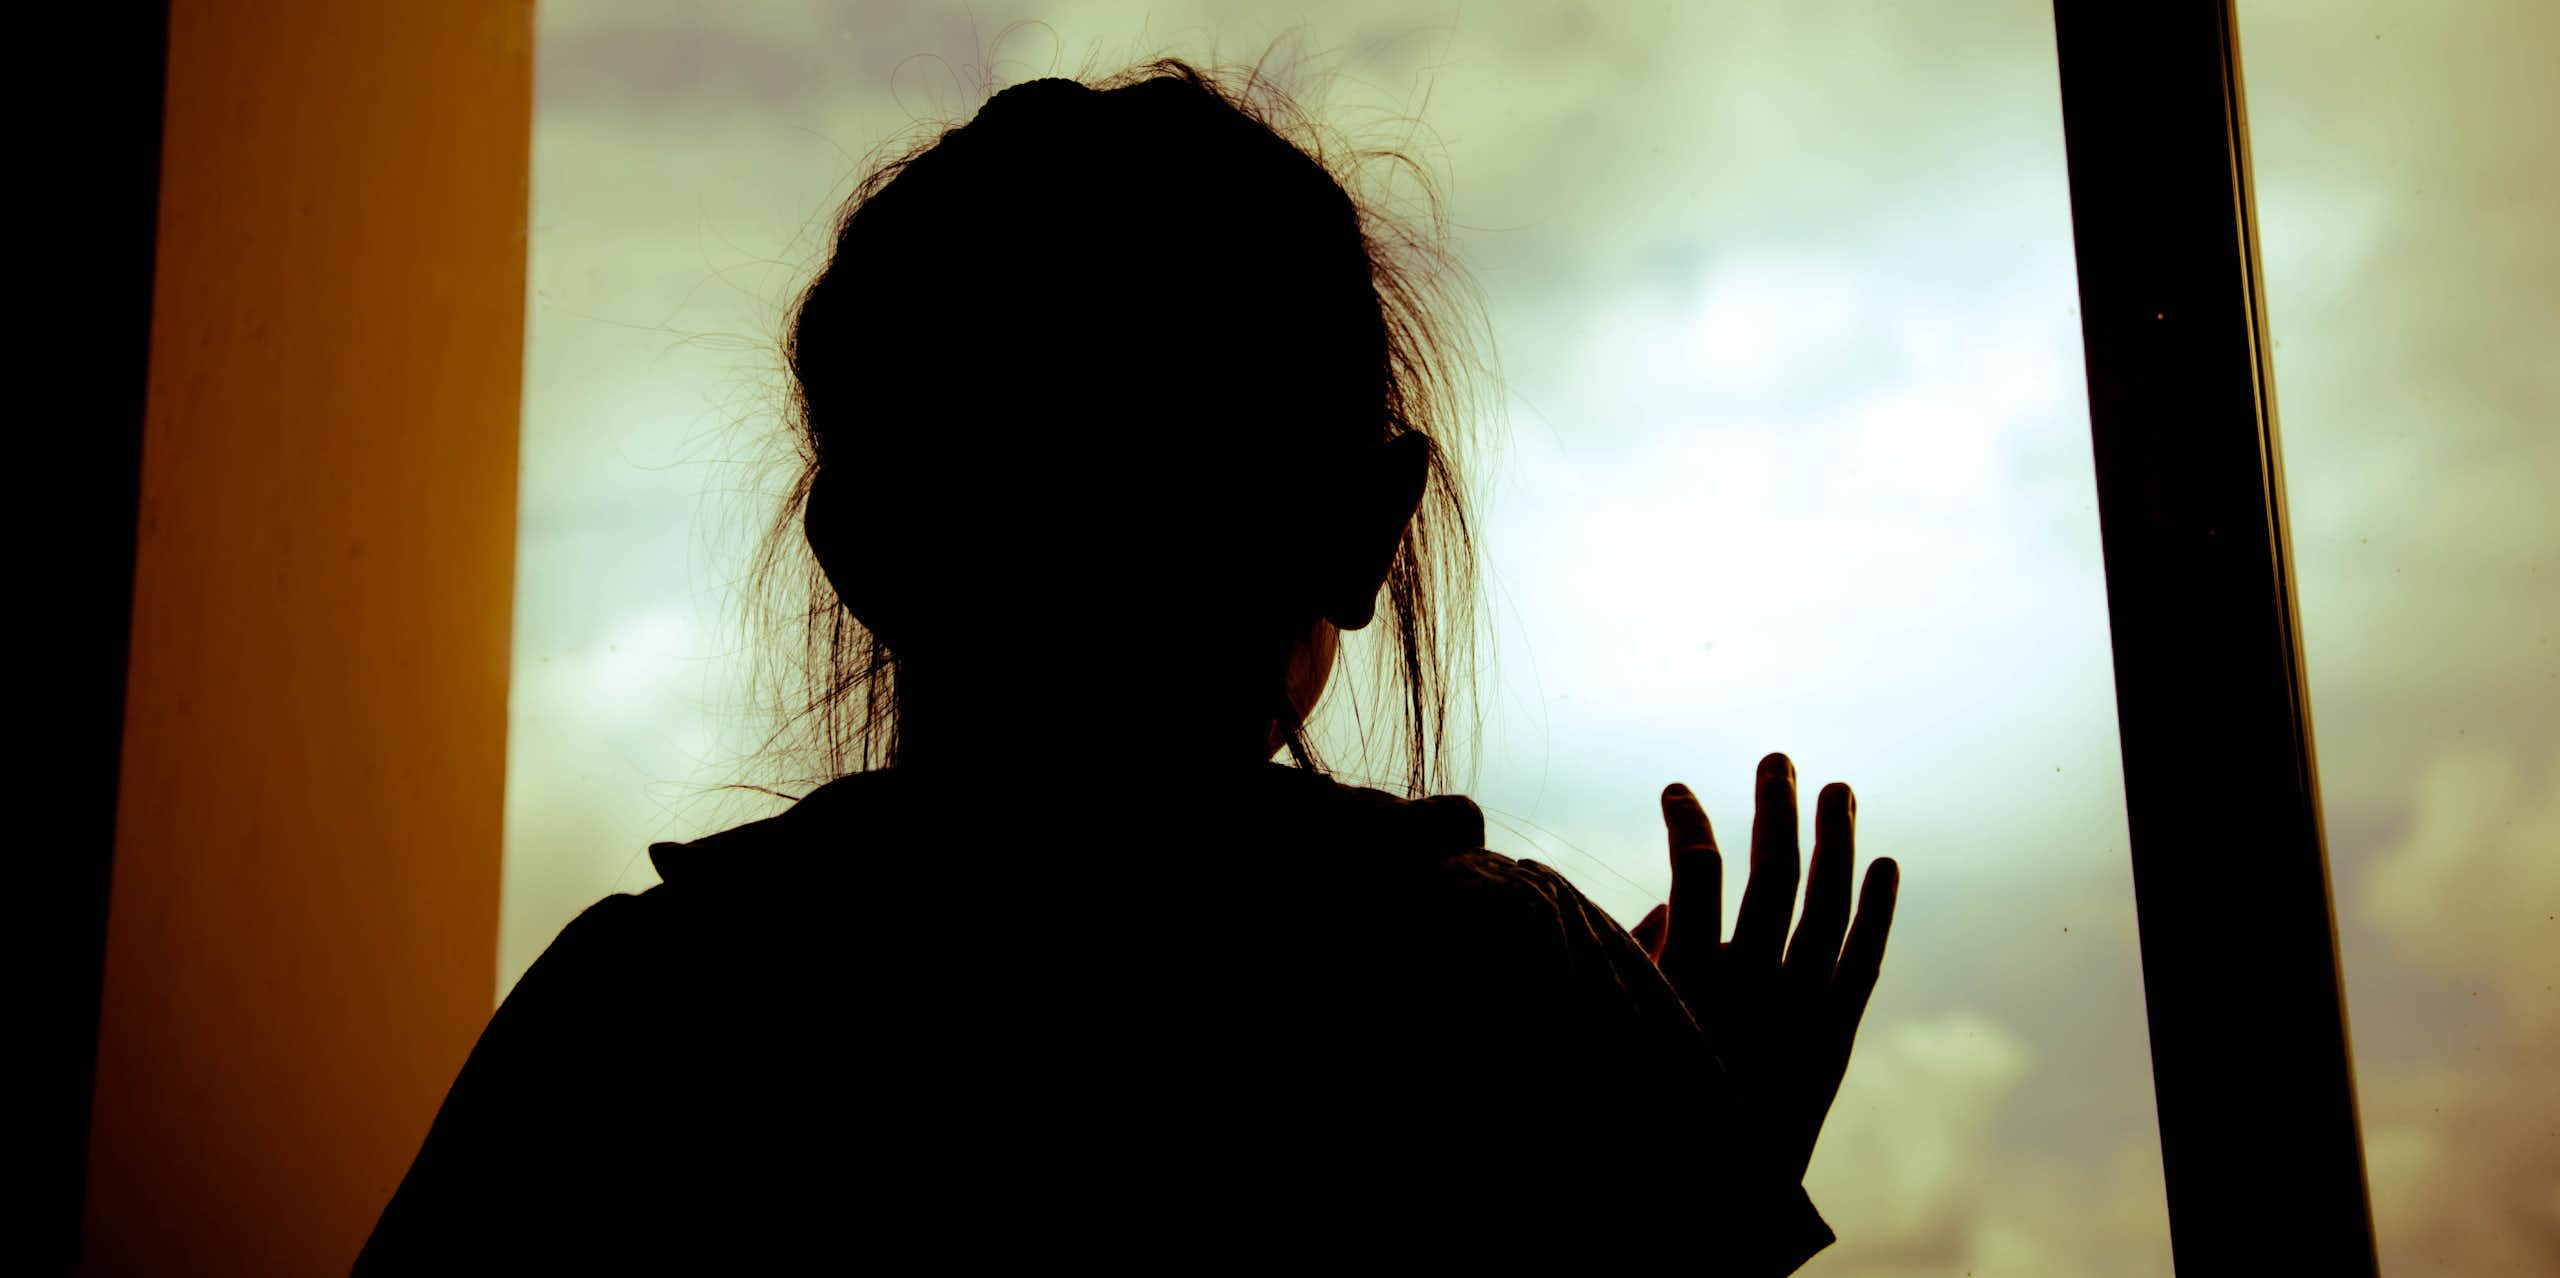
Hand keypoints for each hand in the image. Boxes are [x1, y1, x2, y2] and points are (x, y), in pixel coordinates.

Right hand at [1630, 752, 1898, 1182]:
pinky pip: (1863, 958)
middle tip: (1777, 760)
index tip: (1673, 787)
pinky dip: (1876, 908)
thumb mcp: (1625, 1031)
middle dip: (1774, 811)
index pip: (1693, 874)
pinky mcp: (1835, 1041)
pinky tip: (1884, 864)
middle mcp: (1751, 990)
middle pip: (1774, 876)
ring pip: (1828, 906)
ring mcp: (1801, 1013)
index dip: (1686, 823)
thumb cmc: (1653, 1107)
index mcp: (1687, 984)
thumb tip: (1661, 907)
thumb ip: (1640, 963)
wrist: (1711, 1209)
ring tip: (1837, 789)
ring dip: (1836, 841)